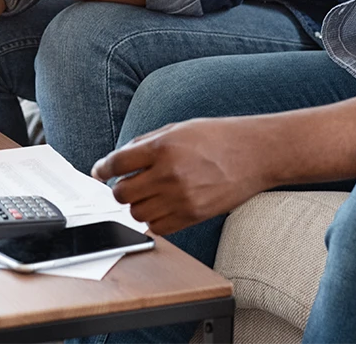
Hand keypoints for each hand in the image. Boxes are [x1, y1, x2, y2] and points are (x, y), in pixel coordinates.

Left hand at [90, 118, 269, 235]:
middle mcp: (168, 173)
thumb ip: (146, 142)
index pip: (117, 163)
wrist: (255, 154)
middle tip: (127, 184)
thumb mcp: (178, 128)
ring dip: (136, 205)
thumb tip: (118, 158)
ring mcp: (181, 197)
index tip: (101, 172)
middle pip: (121, 193)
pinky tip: (161, 207)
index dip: (103, 169)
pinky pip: (158, 227)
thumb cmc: (218, 137)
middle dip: (119, 189)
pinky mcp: (193, 215)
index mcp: (162, 147)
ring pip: (137, 214)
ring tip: (148, 195)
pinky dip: (154, 220)